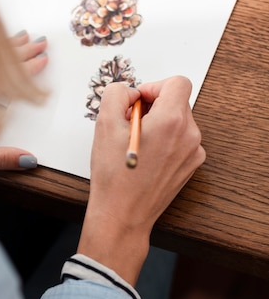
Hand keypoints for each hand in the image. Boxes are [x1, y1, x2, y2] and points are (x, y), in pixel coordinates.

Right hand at [78, 76, 205, 284]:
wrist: (123, 216)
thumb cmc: (114, 177)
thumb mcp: (105, 125)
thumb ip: (116, 94)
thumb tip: (129, 92)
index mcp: (172, 120)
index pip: (177, 82)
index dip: (154, 86)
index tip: (139, 101)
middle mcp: (189, 135)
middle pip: (177, 102)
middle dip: (153, 107)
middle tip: (129, 125)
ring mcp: (193, 153)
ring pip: (179, 122)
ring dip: (158, 124)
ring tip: (136, 145)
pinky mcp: (190, 167)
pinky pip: (180, 141)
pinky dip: (165, 142)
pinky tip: (145, 158)